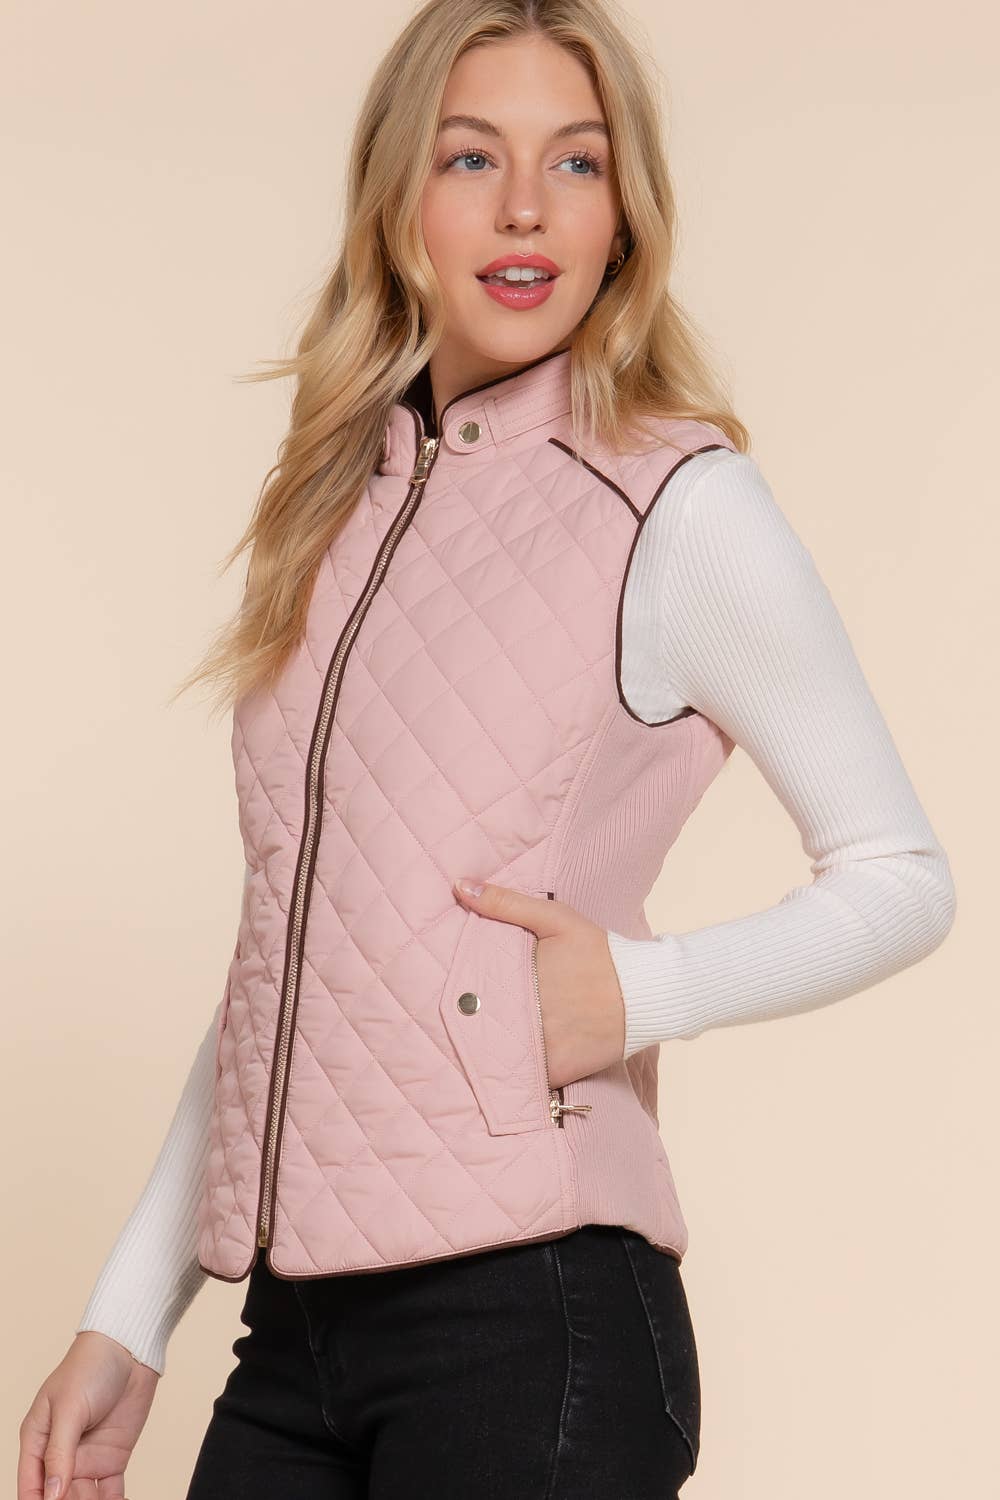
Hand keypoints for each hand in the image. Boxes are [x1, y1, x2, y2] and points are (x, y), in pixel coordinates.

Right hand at [18, 1330, 159, 1499]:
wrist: (130, 1350)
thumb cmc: (90, 1366)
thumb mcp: (69, 1408)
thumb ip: (60, 1453)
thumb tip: (52, 1495)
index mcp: (38, 1439)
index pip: (31, 1485)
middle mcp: (60, 1454)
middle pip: (58, 1497)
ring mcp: (87, 1457)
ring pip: (84, 1499)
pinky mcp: (113, 1457)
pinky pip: (110, 1492)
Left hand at [452, 877, 625, 1087]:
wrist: (644, 992)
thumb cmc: (598, 952)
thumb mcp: (555, 919)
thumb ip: (505, 903)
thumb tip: (459, 886)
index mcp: (520, 979)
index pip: (471, 995)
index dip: (459, 997)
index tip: (450, 996)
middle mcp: (528, 1016)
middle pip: (482, 1025)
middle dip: (471, 1023)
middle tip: (461, 1020)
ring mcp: (543, 1048)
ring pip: (499, 1055)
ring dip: (490, 1049)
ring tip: (486, 1041)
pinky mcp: (558, 1071)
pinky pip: (525, 1076)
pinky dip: (516, 1071)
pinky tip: (511, 1061)